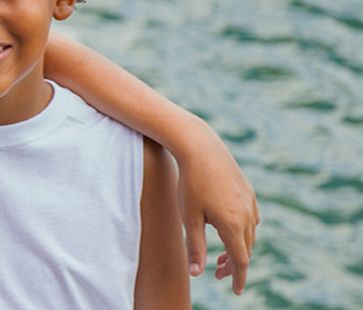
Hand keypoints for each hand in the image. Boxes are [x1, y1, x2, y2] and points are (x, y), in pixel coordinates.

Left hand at [176, 131, 258, 294]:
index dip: (238, 278)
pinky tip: (230, 231)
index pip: (240, 261)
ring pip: (249, 235)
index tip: (236, 292)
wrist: (201, 148)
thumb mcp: (190, 217)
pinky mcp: (248, 192)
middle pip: (245, 250)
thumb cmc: (191, 183)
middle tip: (218, 274)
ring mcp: (250, 203)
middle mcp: (247, 215)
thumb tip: (196, 273)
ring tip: (221, 256)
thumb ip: (195, 247)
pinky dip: (242, 232)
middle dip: (234, 265)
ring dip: (238, 248)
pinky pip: (251, 219)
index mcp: (233, 225)